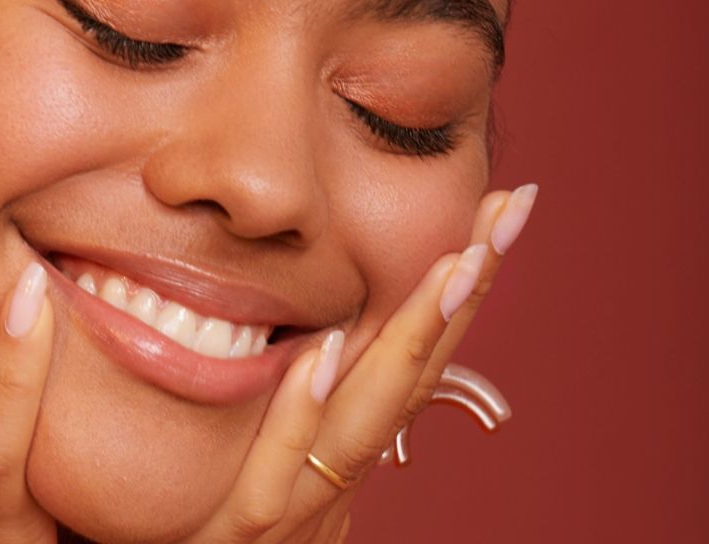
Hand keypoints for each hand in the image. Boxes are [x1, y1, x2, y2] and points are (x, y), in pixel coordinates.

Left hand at [181, 185, 536, 542]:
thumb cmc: (209, 527)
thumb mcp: (264, 457)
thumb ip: (288, 405)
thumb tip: (312, 325)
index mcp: (342, 446)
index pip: (412, 354)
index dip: (457, 287)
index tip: (498, 207)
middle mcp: (336, 474)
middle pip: (411, 373)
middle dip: (464, 290)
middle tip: (508, 206)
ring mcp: (295, 509)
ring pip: (366, 420)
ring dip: (411, 338)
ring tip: (454, 262)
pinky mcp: (239, 537)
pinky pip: (272, 478)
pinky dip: (301, 415)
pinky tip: (323, 352)